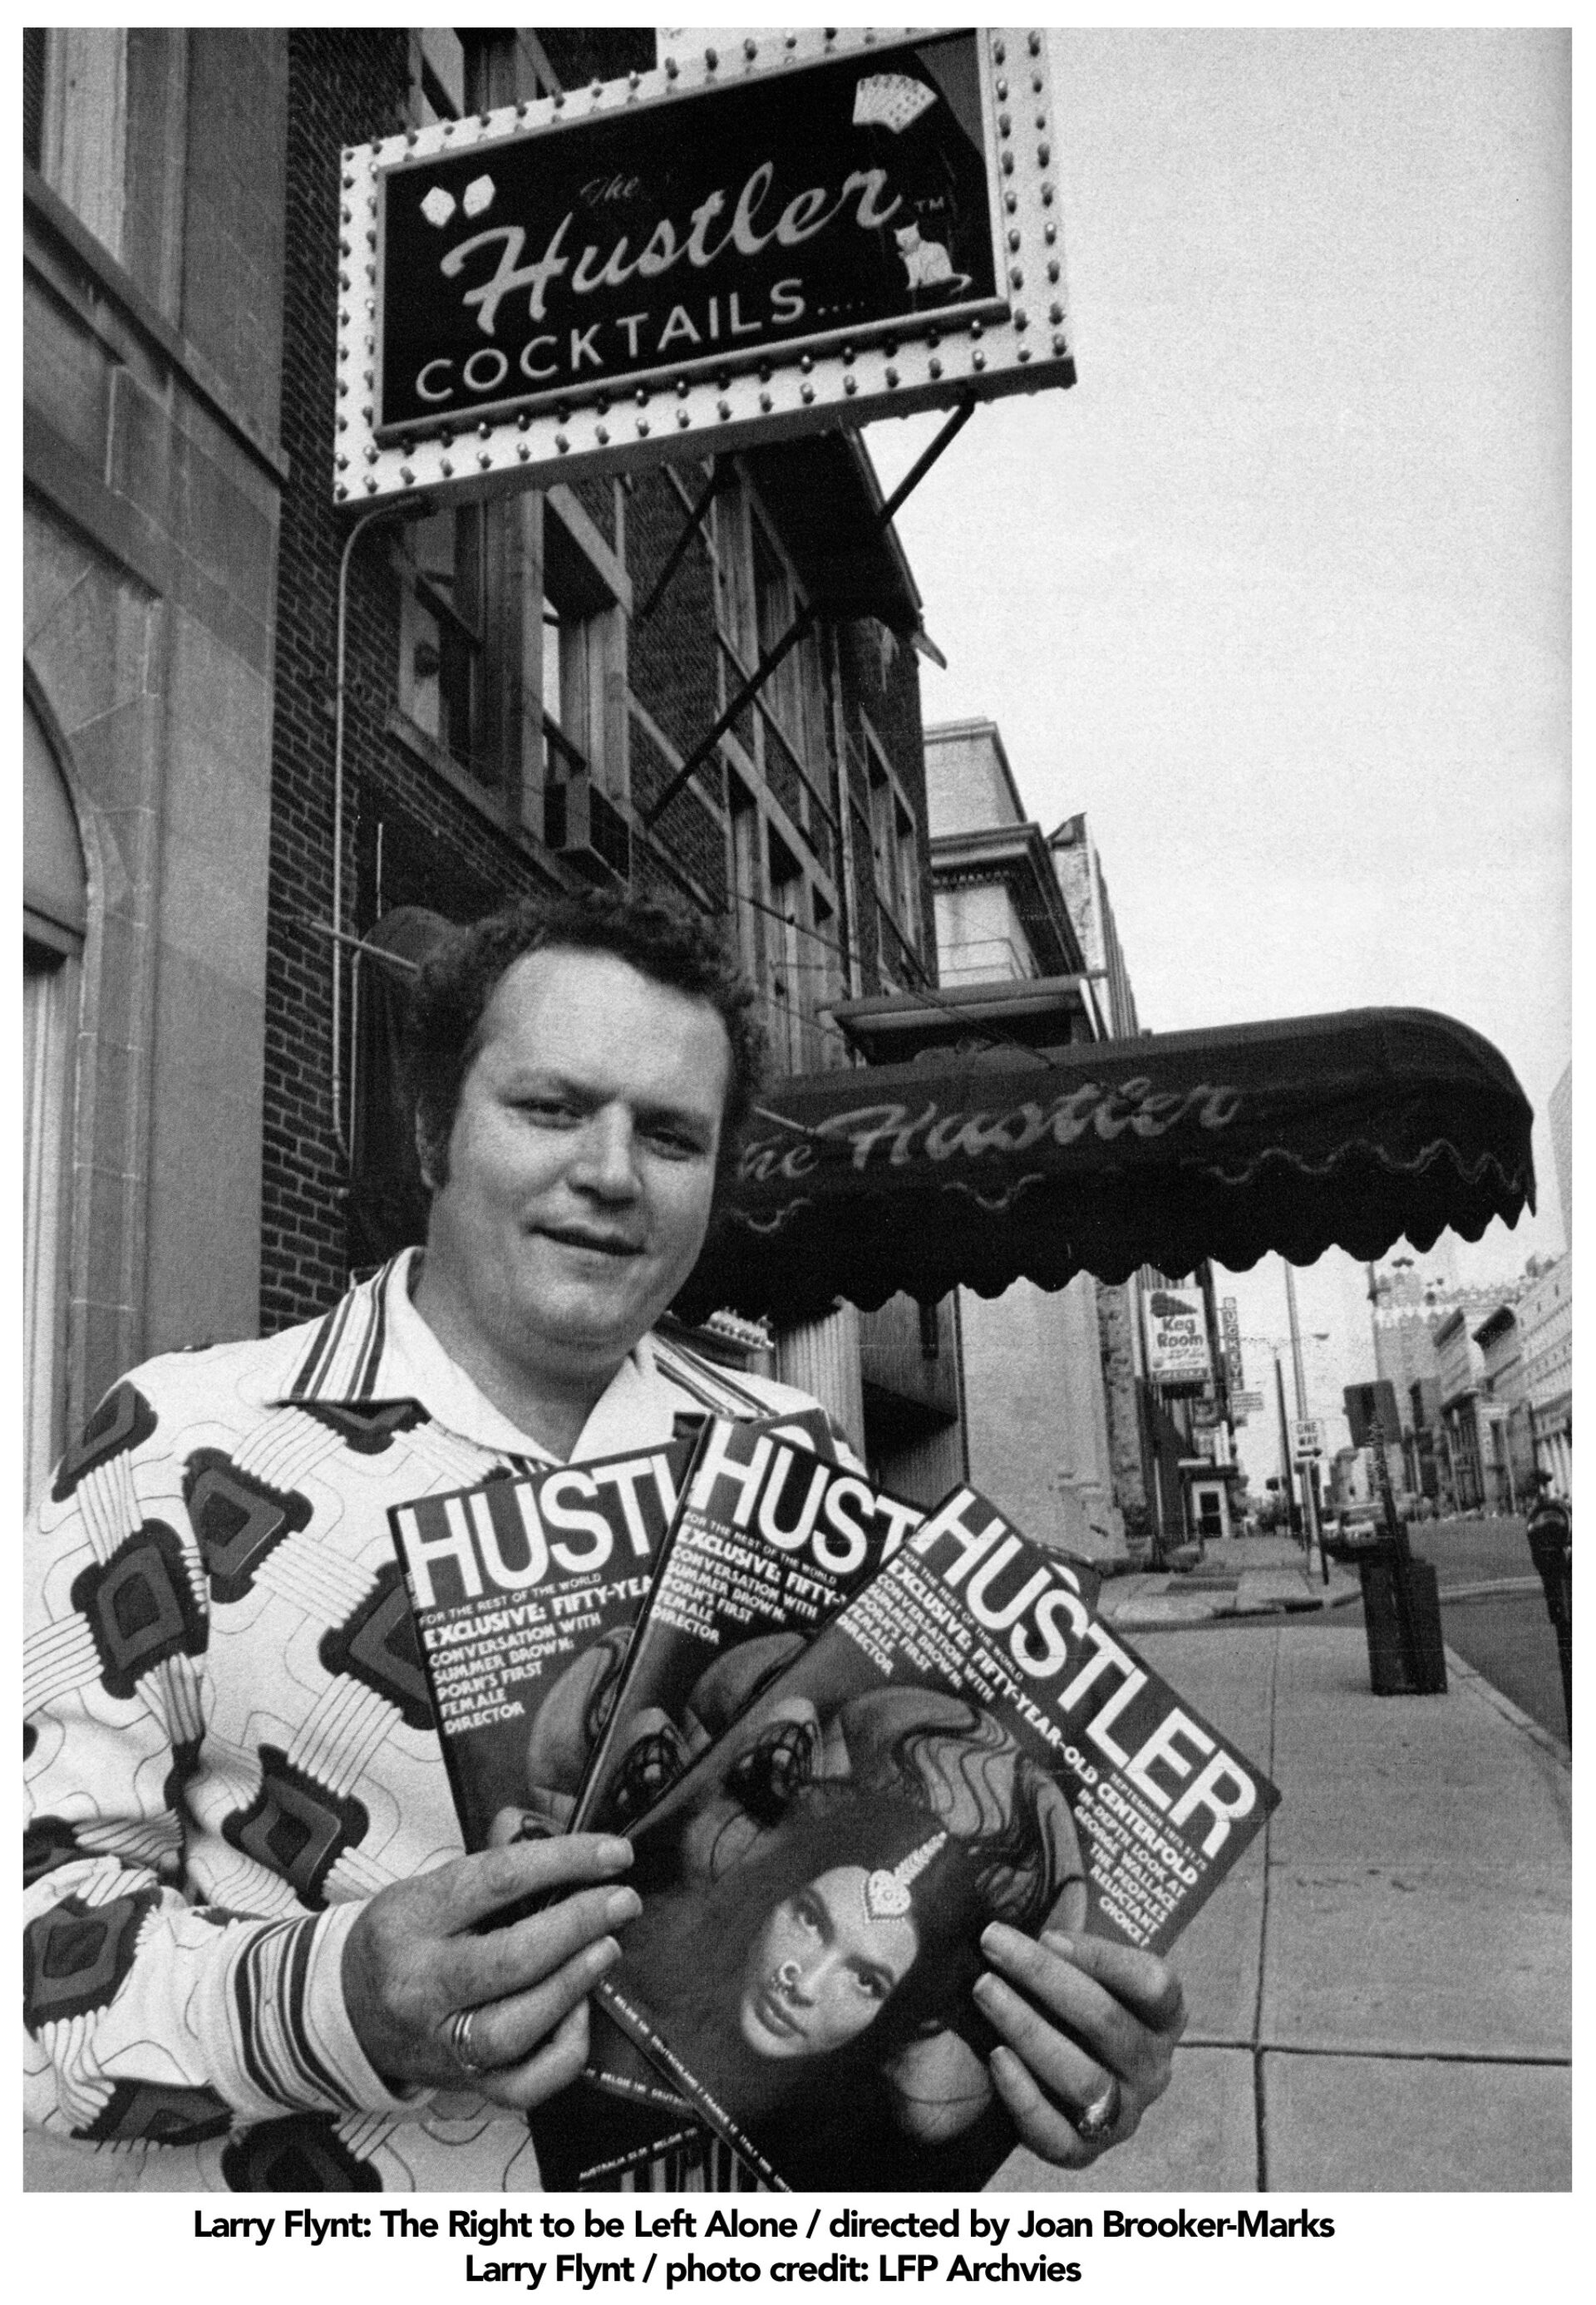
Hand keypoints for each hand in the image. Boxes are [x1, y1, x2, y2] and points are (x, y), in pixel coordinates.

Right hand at [341, 1833, 638, 2110]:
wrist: (348, 2013)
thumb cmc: (405, 1939)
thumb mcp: (428, 1887)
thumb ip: (493, 1861)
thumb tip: (554, 1828)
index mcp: (410, 1919)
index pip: (495, 1881)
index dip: (563, 1861)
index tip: (613, 1853)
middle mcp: (419, 1984)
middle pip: (509, 1958)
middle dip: (578, 1925)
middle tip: (622, 1901)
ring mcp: (438, 2042)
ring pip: (514, 2028)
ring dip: (573, 1984)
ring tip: (607, 1948)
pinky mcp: (462, 2084)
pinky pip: (523, 2085)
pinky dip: (564, 2052)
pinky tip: (580, 2012)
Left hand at [973, 1924, 1185, 2167]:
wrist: (1070, 2071)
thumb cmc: (1078, 2001)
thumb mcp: (1091, 1969)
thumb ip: (1071, 1940)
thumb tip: (1020, 1898)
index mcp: (1165, 2016)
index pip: (1154, 1983)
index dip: (1103, 1956)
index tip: (1048, 1933)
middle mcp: (1153, 2067)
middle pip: (1105, 2021)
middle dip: (1044, 1976)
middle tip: (993, 1943)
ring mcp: (1124, 2114)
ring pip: (1081, 2075)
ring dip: (1027, 2028)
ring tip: (984, 1989)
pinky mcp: (1086, 2151)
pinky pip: (1056, 2132)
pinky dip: (1023, 2095)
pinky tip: (995, 2057)